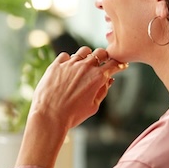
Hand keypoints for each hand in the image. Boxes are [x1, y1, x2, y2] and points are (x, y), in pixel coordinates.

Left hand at [15, 47, 126, 167]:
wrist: (49, 116)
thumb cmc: (72, 115)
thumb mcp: (93, 106)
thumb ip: (103, 91)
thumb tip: (109, 80)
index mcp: (97, 77)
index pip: (113, 63)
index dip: (118, 64)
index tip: (119, 65)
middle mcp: (84, 67)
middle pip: (100, 53)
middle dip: (104, 57)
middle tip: (102, 63)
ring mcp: (69, 64)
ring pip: (83, 51)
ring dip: (87, 56)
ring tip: (84, 64)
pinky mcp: (56, 65)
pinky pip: (65, 56)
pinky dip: (68, 60)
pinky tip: (67, 68)